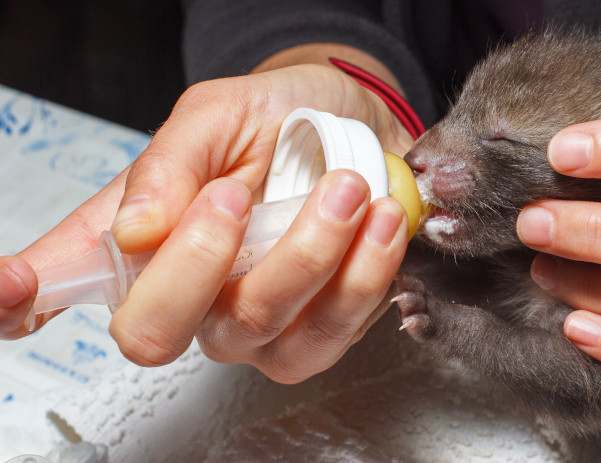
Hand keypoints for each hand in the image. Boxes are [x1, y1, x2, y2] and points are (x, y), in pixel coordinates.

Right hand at [5, 63, 412, 383]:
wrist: (360, 128)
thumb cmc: (282, 120)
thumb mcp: (220, 115)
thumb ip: (171, 164)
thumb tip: (137, 229)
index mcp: (144, 240)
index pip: (66, 281)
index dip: (21, 298)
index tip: (10, 288)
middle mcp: (189, 295)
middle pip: (155, 330)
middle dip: (204, 257)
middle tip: (241, 191)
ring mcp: (252, 326)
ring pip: (257, 326)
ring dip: (309, 251)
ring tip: (347, 188)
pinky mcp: (316, 334)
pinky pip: (331, 331)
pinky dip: (363, 273)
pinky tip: (378, 223)